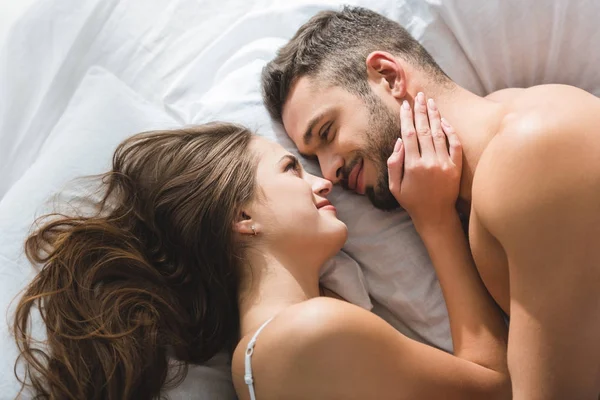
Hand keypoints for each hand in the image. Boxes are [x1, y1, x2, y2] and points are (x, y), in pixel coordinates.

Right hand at [387, 92, 461, 228]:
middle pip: (424, 130)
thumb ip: (394, 164)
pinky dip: (450, 131)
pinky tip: (444, 121)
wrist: (436, 215)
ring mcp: (444, 163)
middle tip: (420, 96)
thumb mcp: (395, 186)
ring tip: (431, 102)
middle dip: (421, 111)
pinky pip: (454, 144)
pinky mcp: (455, 167)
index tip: (405, 105)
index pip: (408, 135)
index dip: (407, 118)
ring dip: (435, 116)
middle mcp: (429, 161)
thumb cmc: (412, 201)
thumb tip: (399, 141)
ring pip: (439, 133)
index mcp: (412, 165)